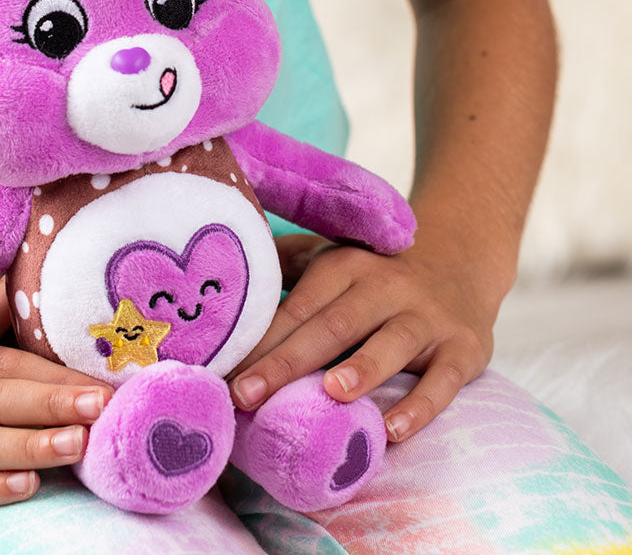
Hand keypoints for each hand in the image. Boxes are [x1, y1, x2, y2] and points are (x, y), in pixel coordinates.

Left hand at [229, 233, 502, 442]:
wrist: (461, 259)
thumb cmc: (374, 272)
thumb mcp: (331, 256)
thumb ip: (282, 268)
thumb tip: (224, 295)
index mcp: (344, 265)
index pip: (296, 306)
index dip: (259, 340)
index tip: (223, 373)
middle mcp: (384, 286)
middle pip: (332, 326)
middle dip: (287, 362)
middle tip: (247, 395)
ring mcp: (426, 317)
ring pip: (391, 343)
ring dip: (361, 368)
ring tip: (330, 393)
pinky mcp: (464, 348)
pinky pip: (443, 380)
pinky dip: (421, 406)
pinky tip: (394, 430)